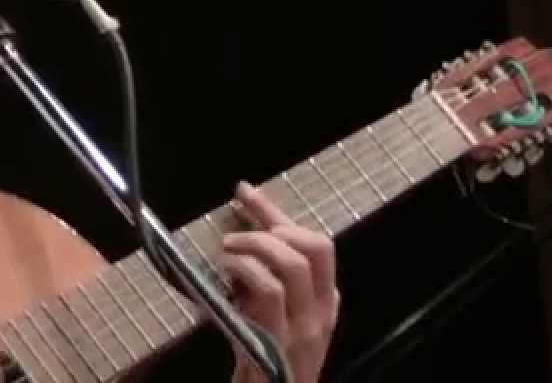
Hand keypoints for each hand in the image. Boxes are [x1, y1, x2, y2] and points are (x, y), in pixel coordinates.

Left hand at [222, 182, 339, 382]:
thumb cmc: (265, 358)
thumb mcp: (270, 312)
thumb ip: (261, 279)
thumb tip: (238, 237)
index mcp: (325, 300)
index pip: (315, 243)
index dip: (276, 212)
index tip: (243, 192)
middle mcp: (322, 311)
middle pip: (316, 247)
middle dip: (272, 226)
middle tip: (236, 233)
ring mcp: (303, 328)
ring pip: (293, 265)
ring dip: (255, 246)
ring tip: (227, 250)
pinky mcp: (280, 341)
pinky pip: (269, 292)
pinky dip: (245, 270)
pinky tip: (226, 270)